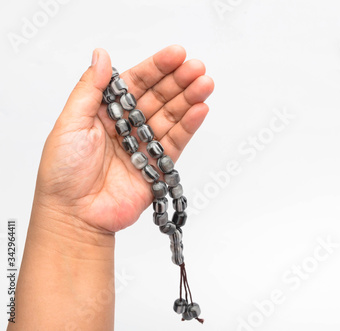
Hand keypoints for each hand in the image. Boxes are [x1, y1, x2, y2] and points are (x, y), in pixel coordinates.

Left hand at [35, 46, 213, 233]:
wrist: (75, 215)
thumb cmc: (63, 172)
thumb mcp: (70, 123)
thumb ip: (89, 89)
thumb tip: (100, 56)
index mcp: (105, 111)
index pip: (135, 83)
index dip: (156, 68)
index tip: (176, 54)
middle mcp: (127, 125)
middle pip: (158, 97)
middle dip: (178, 81)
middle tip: (197, 68)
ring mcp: (144, 145)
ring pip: (171, 117)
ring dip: (189, 100)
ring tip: (205, 84)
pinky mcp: (157, 166)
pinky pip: (176, 142)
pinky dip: (189, 126)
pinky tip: (200, 109)